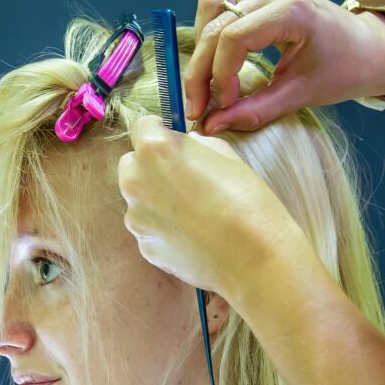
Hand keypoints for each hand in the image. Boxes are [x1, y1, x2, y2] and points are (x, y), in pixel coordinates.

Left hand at [117, 115, 310, 298]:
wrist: (252, 257)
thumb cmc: (246, 200)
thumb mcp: (225, 155)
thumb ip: (196, 146)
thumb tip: (186, 147)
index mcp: (154, 150)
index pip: (141, 127)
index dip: (159, 132)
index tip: (173, 141)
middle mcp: (135, 182)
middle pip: (131, 164)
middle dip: (150, 166)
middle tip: (183, 177)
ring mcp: (136, 218)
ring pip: (139, 199)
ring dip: (156, 199)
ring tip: (193, 212)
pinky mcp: (144, 247)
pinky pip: (149, 229)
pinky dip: (164, 228)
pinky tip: (193, 235)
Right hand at [184, 0, 384, 133]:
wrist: (373, 48)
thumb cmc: (346, 70)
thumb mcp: (301, 95)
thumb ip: (254, 110)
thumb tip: (211, 125)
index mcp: (291, 10)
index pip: (233, 38)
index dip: (217, 75)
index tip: (220, 106)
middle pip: (216, 25)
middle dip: (201, 69)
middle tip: (197, 105)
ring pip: (212, 5)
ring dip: (202, 44)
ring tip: (205, 79)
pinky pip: (223, 0)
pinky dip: (211, 27)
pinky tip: (215, 55)